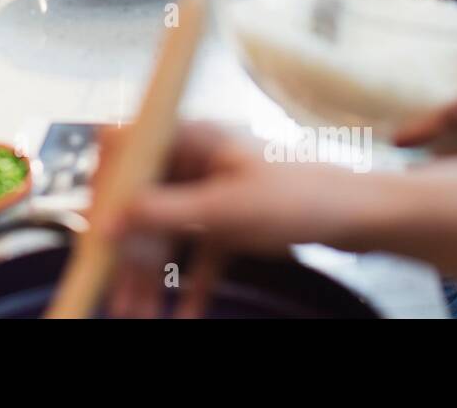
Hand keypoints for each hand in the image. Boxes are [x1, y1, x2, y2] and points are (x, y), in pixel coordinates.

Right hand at [97, 123, 373, 316]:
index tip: (92, 229)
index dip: (103, 183)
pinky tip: (183, 314)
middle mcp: (195, 159)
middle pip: (143, 201)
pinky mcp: (231, 218)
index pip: (126, 147)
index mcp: (190, 138)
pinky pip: (198, 251)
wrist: (363, 214)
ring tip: (138, 317)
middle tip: (112, 296)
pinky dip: (189, 281)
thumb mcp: (224, 210)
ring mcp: (213, 189)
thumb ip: (162, 213)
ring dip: (152, 275)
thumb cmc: (299, 197)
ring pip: (168, 232)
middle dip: (126, 252)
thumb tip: (104, 222)